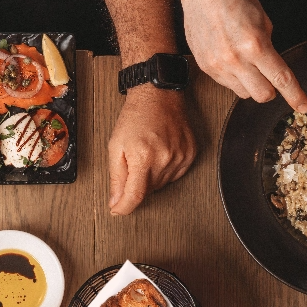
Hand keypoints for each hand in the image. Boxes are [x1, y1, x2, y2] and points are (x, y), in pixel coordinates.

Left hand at [108, 86, 195, 214]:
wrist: (158, 95)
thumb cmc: (136, 117)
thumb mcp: (116, 146)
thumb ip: (116, 177)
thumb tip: (116, 202)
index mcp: (143, 157)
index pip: (136, 196)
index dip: (125, 207)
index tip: (118, 210)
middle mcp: (165, 159)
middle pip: (148, 191)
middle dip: (137, 183)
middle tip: (134, 161)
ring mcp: (181, 157)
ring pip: (162, 184)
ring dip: (152, 176)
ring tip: (148, 153)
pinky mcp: (190, 155)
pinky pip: (175, 175)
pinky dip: (165, 170)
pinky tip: (160, 153)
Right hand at [178, 0, 306, 109]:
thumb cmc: (235, 2)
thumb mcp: (263, 22)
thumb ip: (268, 48)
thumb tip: (271, 67)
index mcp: (255, 45)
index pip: (281, 79)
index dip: (295, 95)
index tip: (302, 106)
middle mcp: (236, 60)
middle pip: (262, 95)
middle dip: (270, 90)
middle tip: (268, 78)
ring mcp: (218, 66)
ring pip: (243, 93)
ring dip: (250, 84)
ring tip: (245, 64)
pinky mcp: (206, 68)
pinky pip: (225, 84)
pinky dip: (233, 78)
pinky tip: (230, 60)